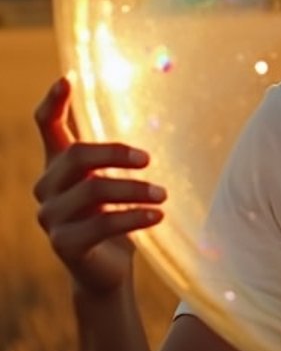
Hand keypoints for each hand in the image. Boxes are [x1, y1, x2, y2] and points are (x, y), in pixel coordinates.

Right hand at [33, 76, 165, 297]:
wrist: (105, 271)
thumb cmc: (110, 218)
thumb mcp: (107, 183)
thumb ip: (108, 159)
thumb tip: (135, 124)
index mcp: (57, 166)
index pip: (46, 127)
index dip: (53, 102)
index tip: (67, 79)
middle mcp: (46, 188)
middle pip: (76, 156)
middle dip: (115, 154)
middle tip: (149, 160)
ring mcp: (50, 217)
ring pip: (94, 191)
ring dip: (135, 191)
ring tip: (164, 195)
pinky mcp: (63, 244)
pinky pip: (102, 225)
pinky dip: (134, 217)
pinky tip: (158, 216)